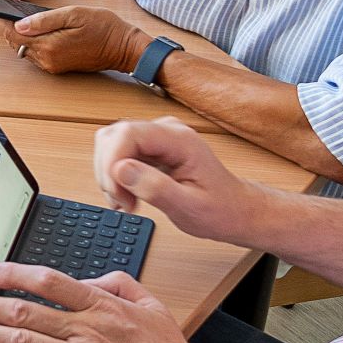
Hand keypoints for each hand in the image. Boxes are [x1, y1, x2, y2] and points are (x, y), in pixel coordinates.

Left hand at [9, 3, 145, 76]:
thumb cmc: (104, 27)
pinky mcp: (56, 66)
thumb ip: (44, 20)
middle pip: (14, 42)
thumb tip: (19, 24)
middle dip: (7, 24)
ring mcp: (51, 65)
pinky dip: (30, 39)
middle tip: (7, 2)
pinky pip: (35, 52)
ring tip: (18, 12)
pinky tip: (33, 26)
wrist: (123, 48)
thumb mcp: (74, 14)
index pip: (12, 34)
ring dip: (18, 32)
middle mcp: (46, 60)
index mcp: (49, 46)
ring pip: (23, 47)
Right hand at [93, 117, 263, 246]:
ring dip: (109, 176)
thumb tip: (120, 169)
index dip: (112, 161)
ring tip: (125, 202)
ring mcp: (157, 139)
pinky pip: (118, 155)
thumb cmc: (219, 209)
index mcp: (180, 140)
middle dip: (108, 171)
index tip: (116, 192)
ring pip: (111, 145)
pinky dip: (114, 178)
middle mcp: (166, 131)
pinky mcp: (150, 149)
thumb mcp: (189, 207)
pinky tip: (126, 196)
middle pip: (114, 136)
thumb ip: (155, 187)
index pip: (128, 133)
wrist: (234, 210)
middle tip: (122, 202)